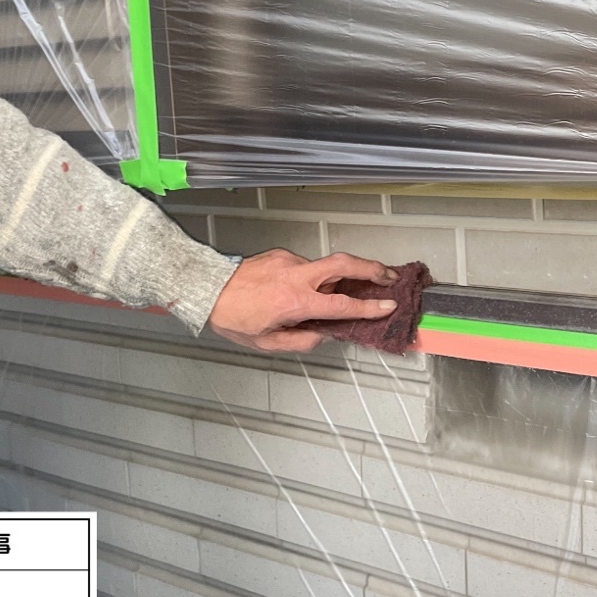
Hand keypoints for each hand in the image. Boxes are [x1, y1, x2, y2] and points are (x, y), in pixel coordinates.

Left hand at [207, 249, 398, 352]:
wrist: (206, 289)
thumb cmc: (233, 318)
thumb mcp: (268, 343)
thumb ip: (302, 340)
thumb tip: (325, 335)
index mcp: (295, 301)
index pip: (342, 304)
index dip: (369, 306)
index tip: (388, 305)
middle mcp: (296, 275)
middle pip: (345, 264)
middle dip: (372, 268)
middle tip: (390, 276)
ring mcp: (289, 260)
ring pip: (326, 264)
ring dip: (342, 275)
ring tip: (350, 288)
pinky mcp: (281, 253)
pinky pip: (307, 266)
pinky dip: (314, 277)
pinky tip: (307, 289)